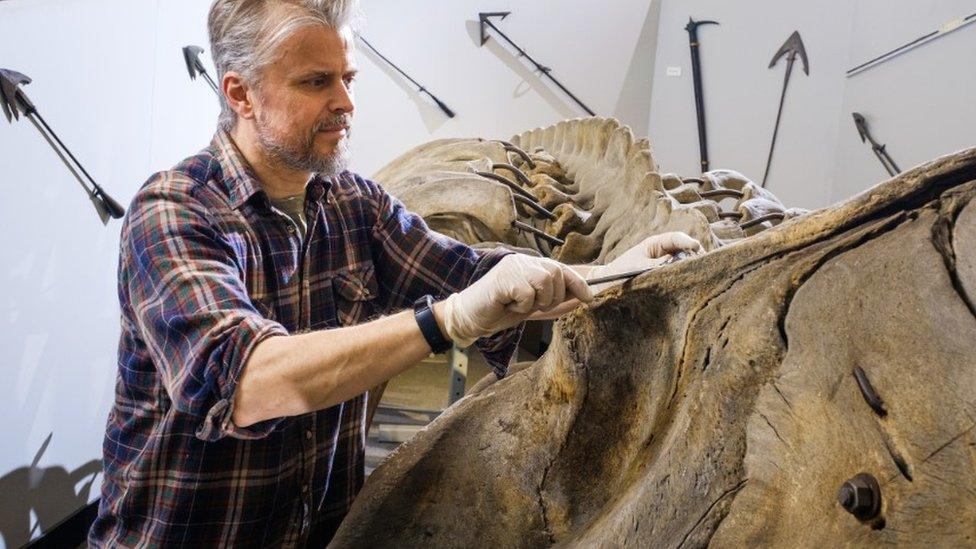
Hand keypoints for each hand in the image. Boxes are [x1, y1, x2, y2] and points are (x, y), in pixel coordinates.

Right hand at [441, 254, 593, 346]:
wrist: (470, 317)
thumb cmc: (500, 310)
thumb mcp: (533, 306)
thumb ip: (554, 301)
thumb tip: (581, 299)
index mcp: (532, 265)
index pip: (562, 269)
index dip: (578, 284)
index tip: (589, 299)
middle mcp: (524, 261)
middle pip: (557, 274)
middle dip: (553, 298)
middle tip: (534, 307)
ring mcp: (514, 267)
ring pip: (545, 282)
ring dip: (537, 301)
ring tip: (519, 304)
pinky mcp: (504, 278)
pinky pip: (527, 293)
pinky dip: (521, 305)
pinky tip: (508, 304)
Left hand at [589, 232, 703, 291]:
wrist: (606, 285)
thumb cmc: (619, 273)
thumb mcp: (638, 268)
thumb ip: (658, 266)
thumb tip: (676, 264)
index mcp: (654, 244)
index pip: (675, 238)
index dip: (687, 241)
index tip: (696, 246)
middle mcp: (661, 252)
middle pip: (684, 248)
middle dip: (695, 253)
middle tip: (704, 261)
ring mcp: (664, 263)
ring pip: (684, 260)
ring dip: (692, 264)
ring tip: (700, 270)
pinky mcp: (664, 276)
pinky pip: (678, 273)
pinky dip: (685, 274)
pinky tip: (691, 279)